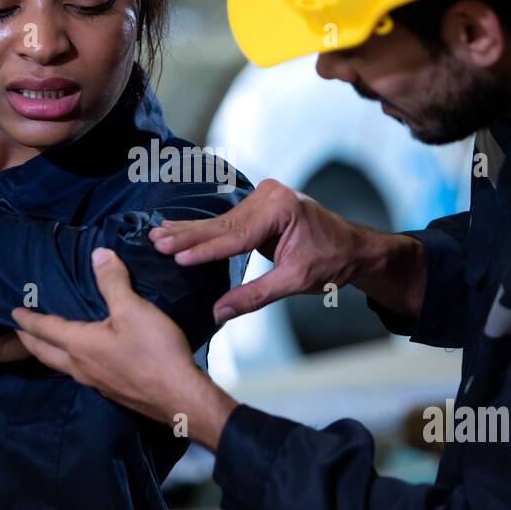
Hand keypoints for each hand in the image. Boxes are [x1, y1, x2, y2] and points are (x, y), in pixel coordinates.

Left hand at [11, 248, 236, 449]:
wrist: (180, 399)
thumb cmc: (154, 352)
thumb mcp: (133, 310)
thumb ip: (113, 282)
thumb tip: (98, 254)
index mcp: (79, 346)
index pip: (45, 329)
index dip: (28, 319)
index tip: (12, 312)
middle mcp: (80, 367)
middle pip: (46, 353)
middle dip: (31, 340)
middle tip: (21, 330)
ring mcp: (96, 383)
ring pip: (63, 365)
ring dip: (51, 352)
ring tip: (50, 341)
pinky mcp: (114, 391)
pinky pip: (82, 373)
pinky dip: (72, 361)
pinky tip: (86, 358)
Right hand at [149, 178, 423, 322]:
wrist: (354, 248)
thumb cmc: (332, 262)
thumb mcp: (294, 282)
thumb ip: (254, 296)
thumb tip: (218, 313)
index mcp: (281, 209)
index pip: (236, 235)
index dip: (206, 250)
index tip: (178, 258)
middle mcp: (270, 196)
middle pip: (223, 224)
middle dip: (188, 236)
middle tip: (156, 241)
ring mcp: (264, 197)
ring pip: (221, 222)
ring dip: (189, 232)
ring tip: (157, 235)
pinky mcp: (260, 204)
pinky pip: (227, 221)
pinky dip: (204, 230)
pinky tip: (178, 230)